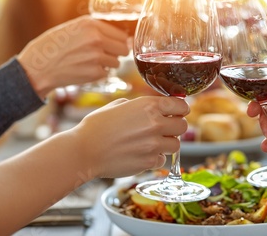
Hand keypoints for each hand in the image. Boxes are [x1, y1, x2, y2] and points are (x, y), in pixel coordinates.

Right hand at [18, 16, 128, 97]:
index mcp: (91, 24)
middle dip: (116, 53)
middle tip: (104, 55)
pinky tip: (85, 70)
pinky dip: (99, 73)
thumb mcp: (72, 28)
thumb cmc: (52, 47)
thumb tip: (121, 37)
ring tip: (90, 62)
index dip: (118, 41)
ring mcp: (97, 56)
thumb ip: (95, 29)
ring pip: (117, 62)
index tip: (113, 45)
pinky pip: (107, 73)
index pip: (121, 34)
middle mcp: (96, 38)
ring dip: (108, 64)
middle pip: (124, 48)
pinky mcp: (95, 73)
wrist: (37, 68)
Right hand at [72, 96, 188, 178]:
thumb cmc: (97, 126)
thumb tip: (152, 108)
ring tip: (152, 142)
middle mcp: (155, 124)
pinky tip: (142, 154)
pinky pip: (162, 159)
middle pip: (183, 126)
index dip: (180, 109)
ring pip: (176, 144)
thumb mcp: (118, 105)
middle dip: (175, 126)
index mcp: (149, 106)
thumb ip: (140, 105)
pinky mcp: (149, 162)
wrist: (84, 151)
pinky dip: (155, 158)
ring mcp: (154, 145)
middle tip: (165, 129)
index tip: (177, 112)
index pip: (181, 105)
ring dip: (167, 143)